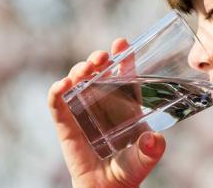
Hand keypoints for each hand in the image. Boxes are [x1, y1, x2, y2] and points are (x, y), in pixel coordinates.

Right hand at [48, 38, 165, 187]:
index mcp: (126, 104)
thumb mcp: (143, 158)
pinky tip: (63, 86)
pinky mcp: (66, 122)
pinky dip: (57, 92)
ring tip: (86, 70)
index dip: (124, 58)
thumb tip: (154, 140)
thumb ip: (151, 150)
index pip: (125, 75)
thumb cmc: (128, 169)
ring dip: (79, 70)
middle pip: (99, 72)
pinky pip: (58, 103)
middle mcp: (104, 102)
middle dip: (99, 59)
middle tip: (102, 56)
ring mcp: (83, 109)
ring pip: (78, 81)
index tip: (122, 42)